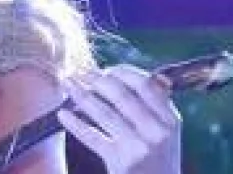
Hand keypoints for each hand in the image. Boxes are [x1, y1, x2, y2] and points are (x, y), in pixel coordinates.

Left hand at [57, 65, 181, 173]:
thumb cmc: (158, 160)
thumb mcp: (166, 133)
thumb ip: (156, 106)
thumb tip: (141, 75)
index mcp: (170, 119)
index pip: (145, 84)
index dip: (121, 73)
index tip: (104, 69)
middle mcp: (157, 131)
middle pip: (122, 95)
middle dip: (96, 80)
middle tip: (79, 72)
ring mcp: (139, 147)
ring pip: (105, 113)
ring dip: (82, 95)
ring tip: (67, 84)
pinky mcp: (121, 163)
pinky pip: (93, 137)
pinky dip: (76, 124)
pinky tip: (62, 114)